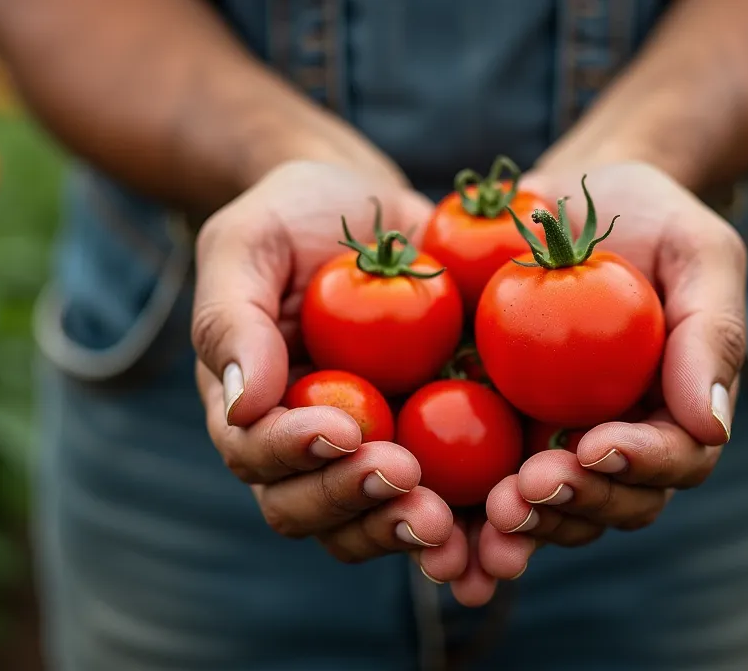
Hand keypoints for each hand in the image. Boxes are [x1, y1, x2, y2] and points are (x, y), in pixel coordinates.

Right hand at [190, 161, 468, 582]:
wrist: (375, 213)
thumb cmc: (294, 217)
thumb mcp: (248, 243)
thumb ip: (233, 319)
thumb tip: (244, 407)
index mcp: (256, 411)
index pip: (257, 456)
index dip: (294, 455)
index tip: (342, 430)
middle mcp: (312, 450)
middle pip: (318, 511)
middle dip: (360, 508)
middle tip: (408, 484)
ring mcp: (378, 454)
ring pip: (384, 522)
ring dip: (416, 534)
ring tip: (455, 528)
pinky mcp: (442, 447)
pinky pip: (461, 498)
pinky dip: (483, 519)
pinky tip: (514, 514)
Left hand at [479, 161, 747, 578]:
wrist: (563, 202)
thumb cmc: (647, 216)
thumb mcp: (697, 250)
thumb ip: (712, 332)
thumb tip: (711, 428)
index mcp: (676, 410)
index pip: (676, 459)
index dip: (642, 464)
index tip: (597, 446)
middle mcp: (621, 441)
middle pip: (615, 502)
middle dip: (578, 505)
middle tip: (531, 487)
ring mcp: (557, 444)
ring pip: (553, 511)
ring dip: (526, 525)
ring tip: (491, 511)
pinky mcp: (497, 434)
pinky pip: (484, 487)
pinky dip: (468, 513)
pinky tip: (436, 511)